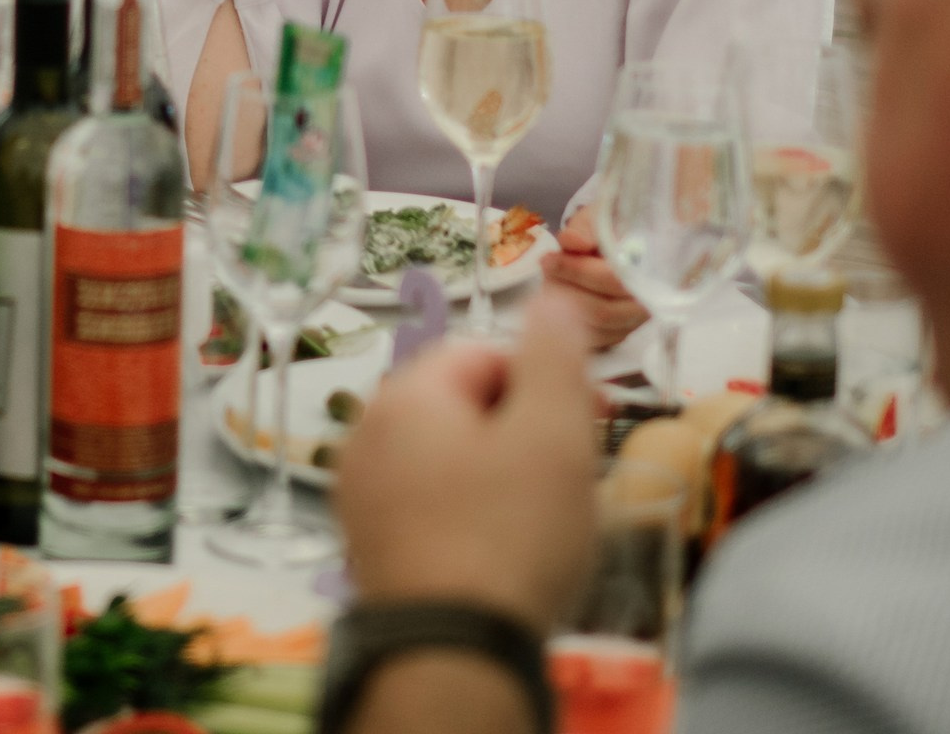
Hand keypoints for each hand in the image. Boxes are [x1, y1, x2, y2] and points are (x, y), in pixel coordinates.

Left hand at [334, 290, 599, 628]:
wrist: (453, 653)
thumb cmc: (509, 538)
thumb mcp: (553, 432)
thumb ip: (555, 352)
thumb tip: (553, 295)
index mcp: (403, 395)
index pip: (482, 353)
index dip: (544, 378)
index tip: (590, 418)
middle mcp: (365, 434)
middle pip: (460, 404)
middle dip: (522, 428)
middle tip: (573, 473)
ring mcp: (359, 493)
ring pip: (445, 457)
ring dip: (499, 473)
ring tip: (545, 517)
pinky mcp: (368, 546)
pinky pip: (428, 506)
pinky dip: (468, 515)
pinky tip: (504, 551)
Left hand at [540, 207, 650, 350]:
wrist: (621, 237)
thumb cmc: (610, 227)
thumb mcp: (597, 218)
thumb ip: (584, 229)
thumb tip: (573, 241)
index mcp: (652, 270)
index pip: (614, 282)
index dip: (578, 272)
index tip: (548, 259)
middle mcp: (651, 301)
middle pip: (604, 312)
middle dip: (567, 289)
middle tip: (545, 266)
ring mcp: (637, 321)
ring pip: (596, 328)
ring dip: (565, 305)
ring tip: (551, 279)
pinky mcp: (622, 333)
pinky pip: (594, 339)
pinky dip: (570, 321)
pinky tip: (558, 298)